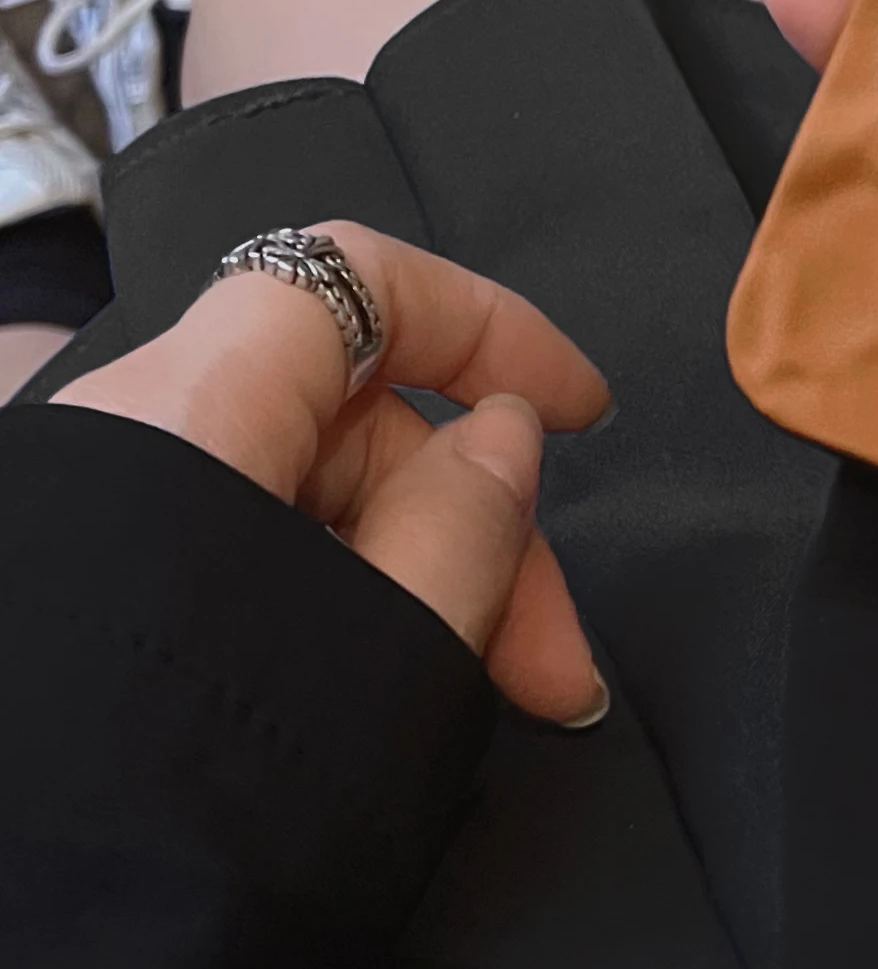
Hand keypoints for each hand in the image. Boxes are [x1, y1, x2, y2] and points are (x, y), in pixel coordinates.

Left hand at [54, 221, 609, 724]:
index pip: (358, 278)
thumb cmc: (168, 821)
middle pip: (344, 419)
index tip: (576, 407)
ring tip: (492, 695)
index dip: (490, 326)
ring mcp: (88, 531)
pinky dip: (326, 609)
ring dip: (414, 581)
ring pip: (296, 502)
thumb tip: (506, 436)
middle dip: (474, 522)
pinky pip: (232, 561)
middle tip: (550, 652)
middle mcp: (117, 446)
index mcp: (183, 419)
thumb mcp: (377, 660)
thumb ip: (467, 522)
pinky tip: (385, 692)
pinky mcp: (79, 606)